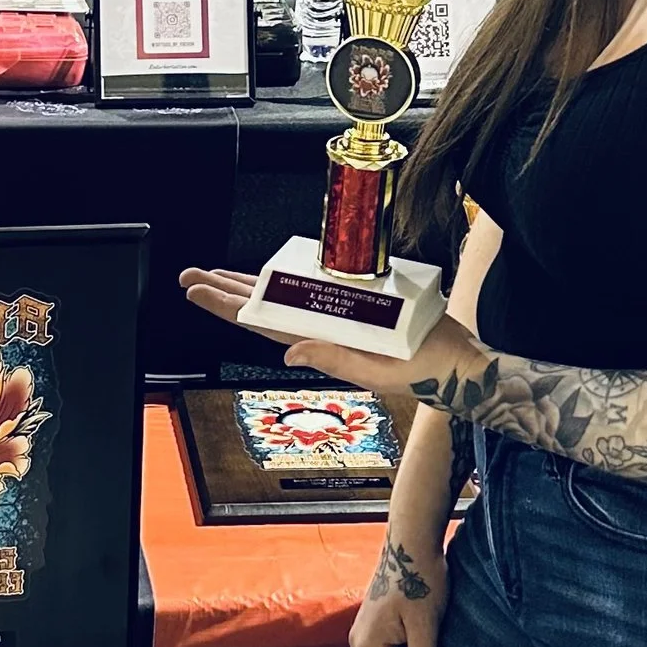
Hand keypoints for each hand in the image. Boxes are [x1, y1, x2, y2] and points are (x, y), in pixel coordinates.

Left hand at [178, 268, 483, 400]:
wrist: (458, 362)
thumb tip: (289, 350)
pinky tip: (267, 275)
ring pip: (277, 299)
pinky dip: (283, 281)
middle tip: (188, 275)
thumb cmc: (424, 369)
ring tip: (213, 274)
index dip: (225, 306)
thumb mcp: (378, 371)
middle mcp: (321, 329)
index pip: (260, 323)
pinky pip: (307, 292)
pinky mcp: (353, 305)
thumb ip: (334, 360)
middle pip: (260, 309)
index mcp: (322, 343)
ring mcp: (334, 318)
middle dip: (222, 291)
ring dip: (245, 285)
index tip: (195, 291)